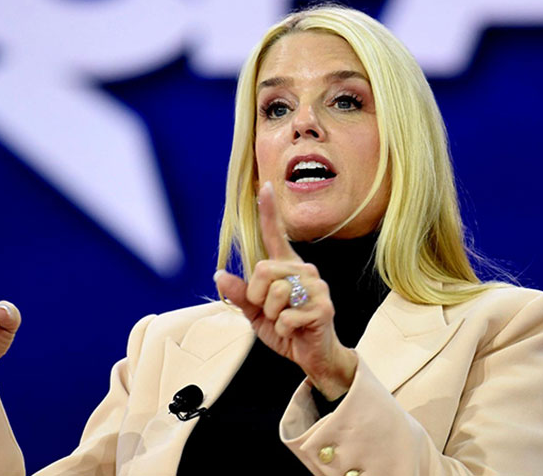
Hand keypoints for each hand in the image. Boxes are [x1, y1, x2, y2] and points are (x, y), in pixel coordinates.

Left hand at [214, 183, 356, 399]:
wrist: (314, 356)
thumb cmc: (287, 330)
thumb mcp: (256, 314)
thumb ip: (241, 295)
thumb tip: (220, 275)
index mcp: (288, 268)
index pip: (276, 236)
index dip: (269, 212)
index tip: (266, 187)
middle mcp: (305, 271)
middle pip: (262, 270)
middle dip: (256, 297)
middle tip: (270, 312)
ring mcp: (317, 288)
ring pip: (274, 293)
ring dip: (271, 315)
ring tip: (285, 321)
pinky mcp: (323, 307)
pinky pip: (285, 317)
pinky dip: (283, 330)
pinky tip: (295, 331)